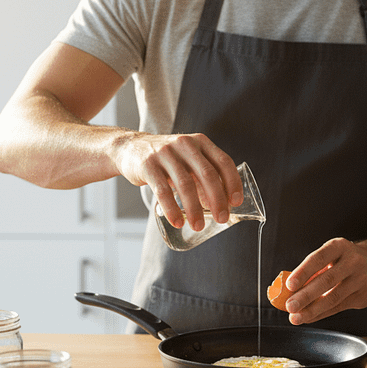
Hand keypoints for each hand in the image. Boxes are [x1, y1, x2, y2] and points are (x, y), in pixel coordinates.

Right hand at [112, 132, 242, 230]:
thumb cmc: (167, 159)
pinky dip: (172, 209)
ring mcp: (165, 154)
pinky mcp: (148, 165)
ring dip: (194, 209)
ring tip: (198, 225)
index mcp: (200, 142)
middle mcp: (185, 144)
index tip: (235, 202)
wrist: (131, 148)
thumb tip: (221, 205)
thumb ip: (204, 178)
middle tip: (222, 218)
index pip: (223, 162)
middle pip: (207, 174)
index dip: (233, 183)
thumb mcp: (188, 159)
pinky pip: (162, 191)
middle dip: (217, 200)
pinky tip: (178, 222)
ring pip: (185, 184)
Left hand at [282, 238, 366, 324]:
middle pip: (327, 280)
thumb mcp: (332, 256)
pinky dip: (321, 314)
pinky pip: (339, 307)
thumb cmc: (345, 260)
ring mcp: (361, 279)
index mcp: (339, 246)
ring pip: (334, 297)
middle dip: (306, 295)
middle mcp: (353, 261)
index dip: (303, 272)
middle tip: (289, 306)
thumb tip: (289, 291)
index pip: (318, 258)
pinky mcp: (365, 296)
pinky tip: (309, 317)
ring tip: (296, 317)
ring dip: (312, 310)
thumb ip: (313, 270)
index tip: (289, 285)